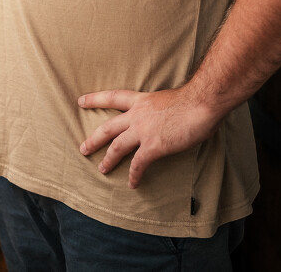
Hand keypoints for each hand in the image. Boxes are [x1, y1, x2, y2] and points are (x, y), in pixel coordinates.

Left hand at [76, 86, 224, 188]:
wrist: (200, 103)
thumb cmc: (192, 99)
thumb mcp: (168, 98)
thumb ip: (160, 108)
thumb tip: (167, 117)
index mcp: (141, 100)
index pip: (112, 97)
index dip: (95, 99)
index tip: (80, 101)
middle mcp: (137, 115)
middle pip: (108, 128)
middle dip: (94, 139)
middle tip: (83, 148)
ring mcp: (143, 131)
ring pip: (117, 147)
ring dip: (108, 160)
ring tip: (101, 169)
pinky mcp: (153, 146)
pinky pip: (139, 164)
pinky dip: (134, 175)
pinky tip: (132, 184)